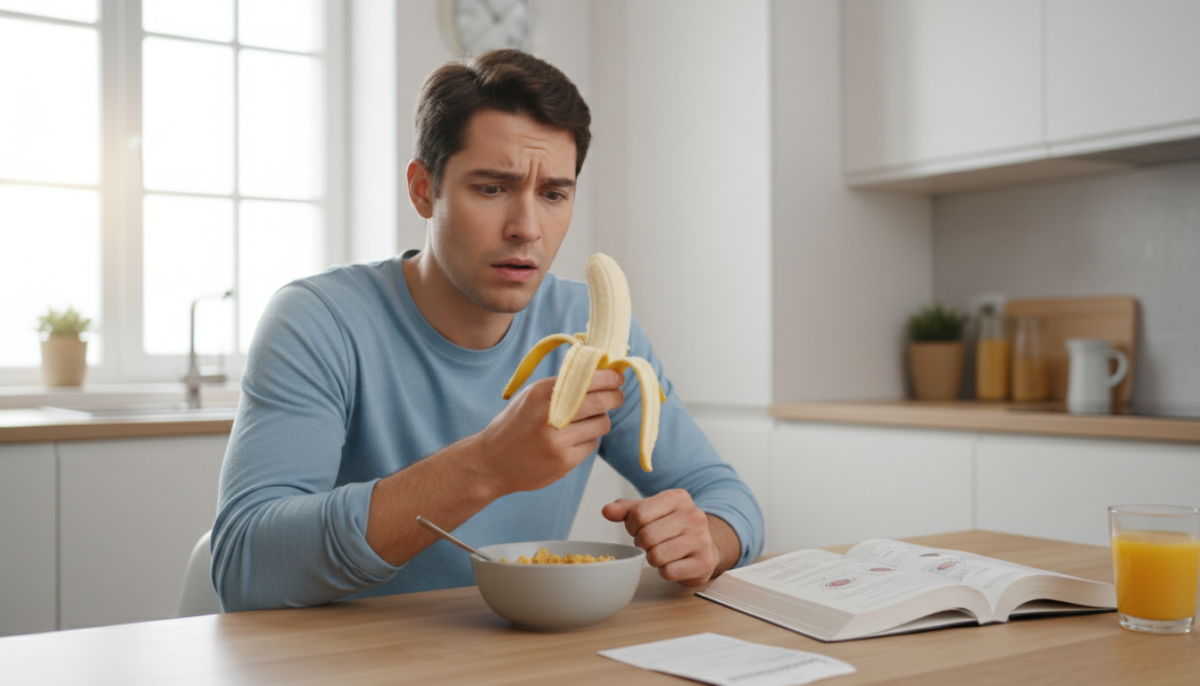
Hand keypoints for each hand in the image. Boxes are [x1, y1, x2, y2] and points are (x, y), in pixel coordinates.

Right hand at [474, 368, 624, 496]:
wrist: (491, 462)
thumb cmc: (514, 425)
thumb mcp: (530, 396)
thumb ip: (561, 386)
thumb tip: (599, 373)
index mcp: (540, 393)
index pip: (586, 379)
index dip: (609, 377)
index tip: (618, 377)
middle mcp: (549, 416)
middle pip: (600, 401)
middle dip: (615, 397)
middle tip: (618, 396)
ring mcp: (557, 441)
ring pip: (601, 424)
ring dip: (600, 420)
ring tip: (588, 420)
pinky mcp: (564, 462)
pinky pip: (592, 445)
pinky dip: (588, 440)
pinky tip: (573, 440)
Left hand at [602, 490, 738, 586]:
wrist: (704, 546)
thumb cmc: (672, 527)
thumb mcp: (650, 512)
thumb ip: (626, 510)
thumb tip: (606, 510)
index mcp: (678, 498)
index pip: (639, 513)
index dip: (631, 526)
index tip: (639, 528)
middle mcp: (693, 516)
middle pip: (646, 536)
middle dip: (642, 543)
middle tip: (650, 543)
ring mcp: (701, 540)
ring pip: (657, 555)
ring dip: (653, 558)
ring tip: (662, 552)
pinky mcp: (703, 563)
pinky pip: (669, 572)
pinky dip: (665, 571)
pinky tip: (674, 563)